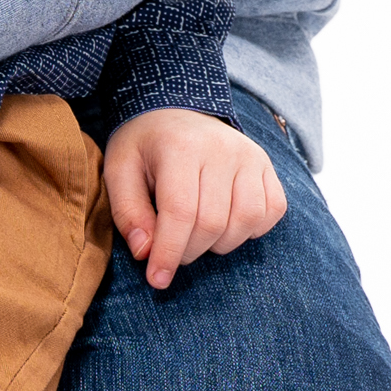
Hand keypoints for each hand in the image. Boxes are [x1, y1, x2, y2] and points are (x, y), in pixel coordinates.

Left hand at [102, 106, 286, 289]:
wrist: (174, 110)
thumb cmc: (143, 147)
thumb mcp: (119, 171)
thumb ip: (129, 213)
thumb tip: (146, 253)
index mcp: (180, 147)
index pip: (181, 212)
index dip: (169, 253)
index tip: (156, 280)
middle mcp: (222, 149)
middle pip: (213, 223)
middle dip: (189, 251)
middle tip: (172, 249)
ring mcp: (251, 156)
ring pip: (246, 222)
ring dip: (219, 244)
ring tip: (196, 234)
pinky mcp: (267, 166)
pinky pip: (272, 211)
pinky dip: (250, 230)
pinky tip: (226, 224)